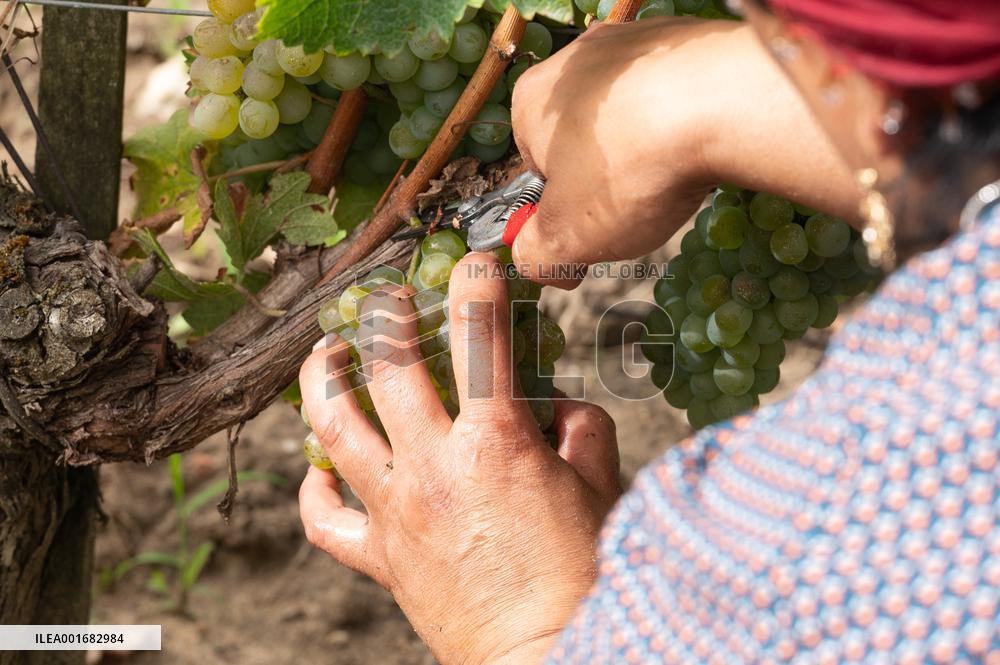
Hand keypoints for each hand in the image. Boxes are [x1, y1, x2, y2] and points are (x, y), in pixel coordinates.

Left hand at [298, 253, 620, 664]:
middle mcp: (434, 467)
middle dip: (385, 315)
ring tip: (325, 356)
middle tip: (388, 301)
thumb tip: (554, 403)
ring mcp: (397, 512)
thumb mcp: (599, 484)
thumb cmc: (581, 574)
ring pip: (331, 428)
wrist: (547, 654)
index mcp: (495, 442)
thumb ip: (579, 426)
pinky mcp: (380, 557)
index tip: (479, 262)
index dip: (479, 281)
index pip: (480, 334)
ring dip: (321, 380)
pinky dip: (314, 487)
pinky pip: (324, 519)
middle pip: (387, 365)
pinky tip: (321, 466)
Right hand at [510, 17, 858, 286]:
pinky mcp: (684, 40)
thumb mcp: (567, 239)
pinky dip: (684, 123)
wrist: (726, 103)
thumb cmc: (630, 170)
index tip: (592, 229)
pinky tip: (701, 146)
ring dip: (647, 151)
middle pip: (583, 141)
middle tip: (635, 206)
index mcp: (531, 101)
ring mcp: (632, 44)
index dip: (563, 210)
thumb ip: (536, 257)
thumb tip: (536, 261)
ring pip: (630, 117)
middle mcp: (575, 60)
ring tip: (673, 178)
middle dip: (605, 178)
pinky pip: (674, 94)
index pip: (534, 171)